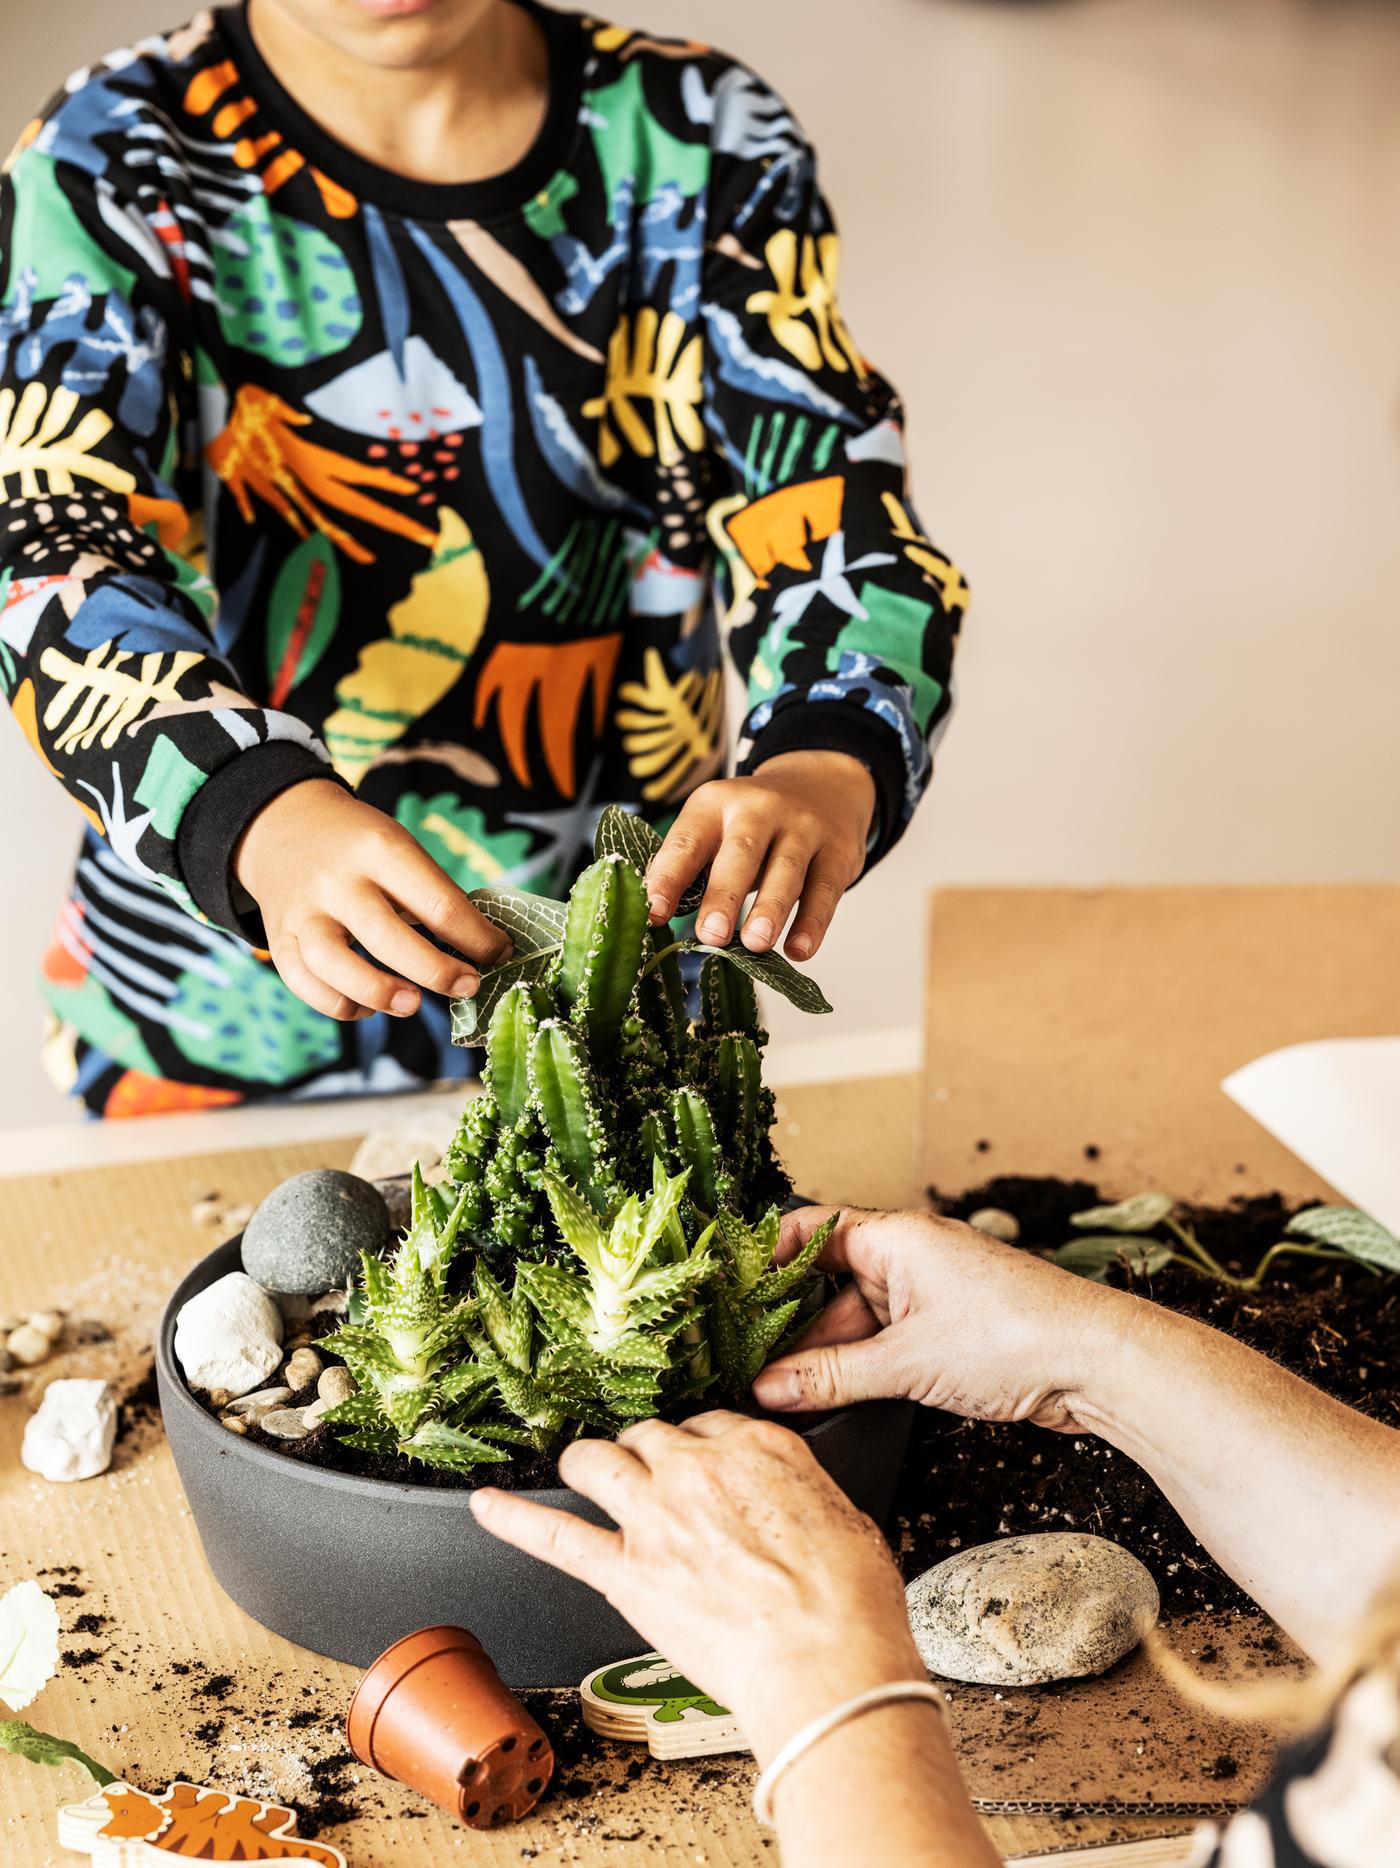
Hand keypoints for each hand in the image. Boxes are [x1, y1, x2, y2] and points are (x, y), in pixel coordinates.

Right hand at [234, 778, 511, 1020]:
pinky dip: (339, 1004)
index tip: (501, 952)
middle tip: (469, 986)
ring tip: (413, 1005)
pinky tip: (367, 1005)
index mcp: (380, 849)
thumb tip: (484, 949)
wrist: (285, 826)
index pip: (438, 903)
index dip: (477, 937)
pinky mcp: (279, 939)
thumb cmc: (360, 845)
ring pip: (334, 965)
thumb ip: (433, 894)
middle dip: (437, 972)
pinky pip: (304, 983)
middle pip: (388, 937)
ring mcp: (303, 912)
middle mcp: (337, 881)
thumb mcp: (399, 845)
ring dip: (379, 993)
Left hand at [470, 1411, 923, 1762]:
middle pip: (649, 1436)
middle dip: (647, 1456)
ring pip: (596, 1460)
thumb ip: (801, 1497)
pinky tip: (486, 1505)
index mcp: (759, 1446)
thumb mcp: (846, 1520)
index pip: (710, 1423)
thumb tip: (793, 1508)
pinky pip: (553, 1533)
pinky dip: (512, 1517)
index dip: (699, 1448)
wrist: (826, 1662)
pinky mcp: (624, 1571)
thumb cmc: (850, 1605)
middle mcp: (698, 1466)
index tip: (698, 1466)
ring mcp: (654, 1515)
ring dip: (588, 1464)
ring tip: (580, 1471)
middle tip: (651, 1482)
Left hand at [644, 751, 875, 959]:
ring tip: (755, 945)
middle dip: (725, 895)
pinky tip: (798, 951)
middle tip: (711, 934)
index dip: (669, 877)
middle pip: (742, 851)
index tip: (654, 913)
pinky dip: (812, 923)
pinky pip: (825, 890)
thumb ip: (693, 867)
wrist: (822, 785)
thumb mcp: (718, 828)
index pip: (687, 841)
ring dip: (770, 910)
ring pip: (787, 870)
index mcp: (716, 803)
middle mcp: (760, 808)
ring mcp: (804, 827)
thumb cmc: (753, 824)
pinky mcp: (838, 851)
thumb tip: (660, 919)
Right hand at [751, 1207, 1125, 1430]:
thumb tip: (770, 1389)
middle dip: (791, 1322)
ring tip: (780, 1389)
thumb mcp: (907, 1362)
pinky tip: (832, 1393)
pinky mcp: (953, 1328)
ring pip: (859, 1316)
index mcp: (897, 1237)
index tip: (727, 1289)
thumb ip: (832, 1377)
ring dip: (826, 1351)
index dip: (767, 1257)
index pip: (811, 1231)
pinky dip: (861, 1364)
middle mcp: (912, 1256)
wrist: (1099, 1363)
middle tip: (745, 1358)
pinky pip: (889, 1339)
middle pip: (829, 1282)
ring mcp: (934, 1293)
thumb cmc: (1016, 1337)